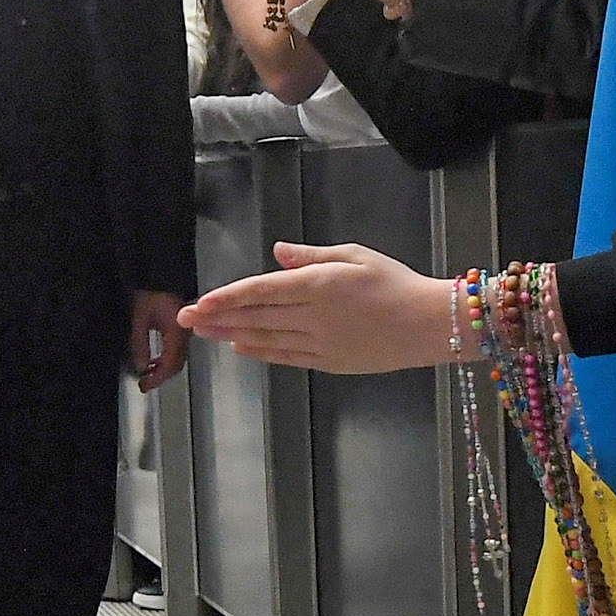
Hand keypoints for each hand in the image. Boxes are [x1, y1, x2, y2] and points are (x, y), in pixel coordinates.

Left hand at [129, 289, 189, 391]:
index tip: (144, 385)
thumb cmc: (151, 287)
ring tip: (148, 373)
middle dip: (160, 377)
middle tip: (145, 383)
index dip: (157, 379)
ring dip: (163, 368)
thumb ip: (139, 343)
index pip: (170, 365)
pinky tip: (154, 358)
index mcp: (177, 331)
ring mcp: (185, 329)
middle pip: (177, 364)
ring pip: (178, 358)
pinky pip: (177, 348)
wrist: (160, 270)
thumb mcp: (139, 316)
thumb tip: (140, 365)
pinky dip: (165, 358)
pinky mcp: (182, 325)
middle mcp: (185, 332)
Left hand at [176, 242, 459, 374]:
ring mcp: (320, 343)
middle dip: (217, 317)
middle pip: (255, 316)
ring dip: (232, 334)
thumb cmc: (396, 282)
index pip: (261, 290)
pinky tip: (241, 347)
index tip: (199, 301)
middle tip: (185, 319)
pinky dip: (261, 352)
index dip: (226, 297)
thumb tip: (276, 253)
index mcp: (318, 284)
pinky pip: (286, 356)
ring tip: (205, 332)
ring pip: (266, 338)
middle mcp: (313, 315)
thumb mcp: (355, 255)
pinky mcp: (330, 362)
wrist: (430, 324)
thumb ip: (311, 256)